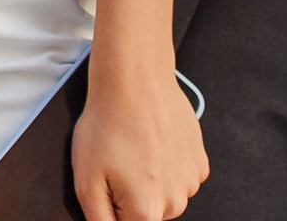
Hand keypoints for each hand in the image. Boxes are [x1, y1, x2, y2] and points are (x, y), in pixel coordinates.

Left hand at [72, 66, 207, 220]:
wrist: (136, 80)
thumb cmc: (108, 124)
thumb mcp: (85, 180)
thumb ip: (99, 220)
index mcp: (146, 211)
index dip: (112, 207)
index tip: (109, 183)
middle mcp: (175, 203)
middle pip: (146, 216)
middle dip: (129, 197)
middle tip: (117, 162)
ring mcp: (191, 182)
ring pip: (164, 196)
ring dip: (149, 181)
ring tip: (135, 149)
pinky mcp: (200, 162)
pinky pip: (180, 178)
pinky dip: (167, 167)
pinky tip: (153, 143)